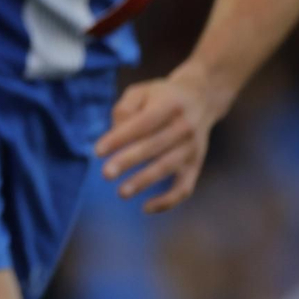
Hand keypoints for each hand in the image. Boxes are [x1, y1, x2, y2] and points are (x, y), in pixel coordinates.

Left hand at [96, 70, 223, 212]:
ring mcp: (192, 148)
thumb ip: (124, 109)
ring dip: (144, 182)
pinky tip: (146, 208)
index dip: (120, 138)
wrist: (201, 98)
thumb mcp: (142, 91)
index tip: (97, 152)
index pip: (142, 124)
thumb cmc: (161, 96)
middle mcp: (184, 127)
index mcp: (169, 104)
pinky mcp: (196, 165)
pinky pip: (185, 188)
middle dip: (128, 162)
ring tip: (121, 192)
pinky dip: (168, 201)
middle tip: (106, 174)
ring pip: (168, 168)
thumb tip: (115, 134)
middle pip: (154, 147)